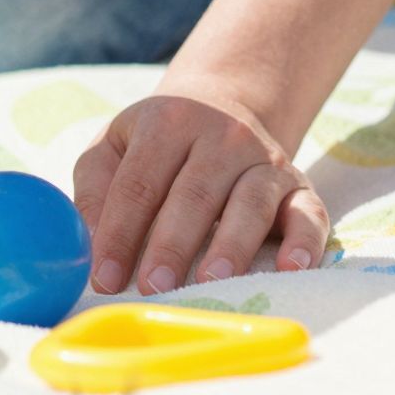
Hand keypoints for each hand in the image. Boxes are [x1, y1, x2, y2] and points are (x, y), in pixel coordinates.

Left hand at [72, 93, 327, 295]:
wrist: (223, 107)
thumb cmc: (157, 142)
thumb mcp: (115, 146)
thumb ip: (96, 188)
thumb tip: (86, 241)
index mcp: (167, 123)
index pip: (139, 183)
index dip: (120, 232)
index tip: (105, 276)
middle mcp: (222, 136)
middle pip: (194, 194)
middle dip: (171, 244)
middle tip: (152, 287)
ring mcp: (265, 160)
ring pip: (250, 202)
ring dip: (231, 245)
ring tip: (211, 281)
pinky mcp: (299, 185)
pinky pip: (309, 214)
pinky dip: (304, 242)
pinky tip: (291, 268)